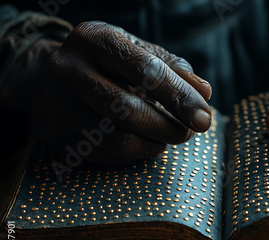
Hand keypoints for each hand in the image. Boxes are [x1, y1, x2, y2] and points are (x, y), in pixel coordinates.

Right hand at [32, 21, 211, 165]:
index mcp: (95, 39)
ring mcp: (58, 105)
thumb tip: (204, 93)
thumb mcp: (137, 51)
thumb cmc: (107, 63)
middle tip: (188, 132)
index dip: (179, 97)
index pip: (145, 71)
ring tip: (167, 137)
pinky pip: (106, 157)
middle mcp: (69, 70)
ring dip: (154, 145)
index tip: (204, 118)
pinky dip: (134, 155)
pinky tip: (142, 143)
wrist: (50, 78)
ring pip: (118, 141)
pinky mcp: (57, 135)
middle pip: (128, 111)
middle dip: (168, 128)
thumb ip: (173, 68)